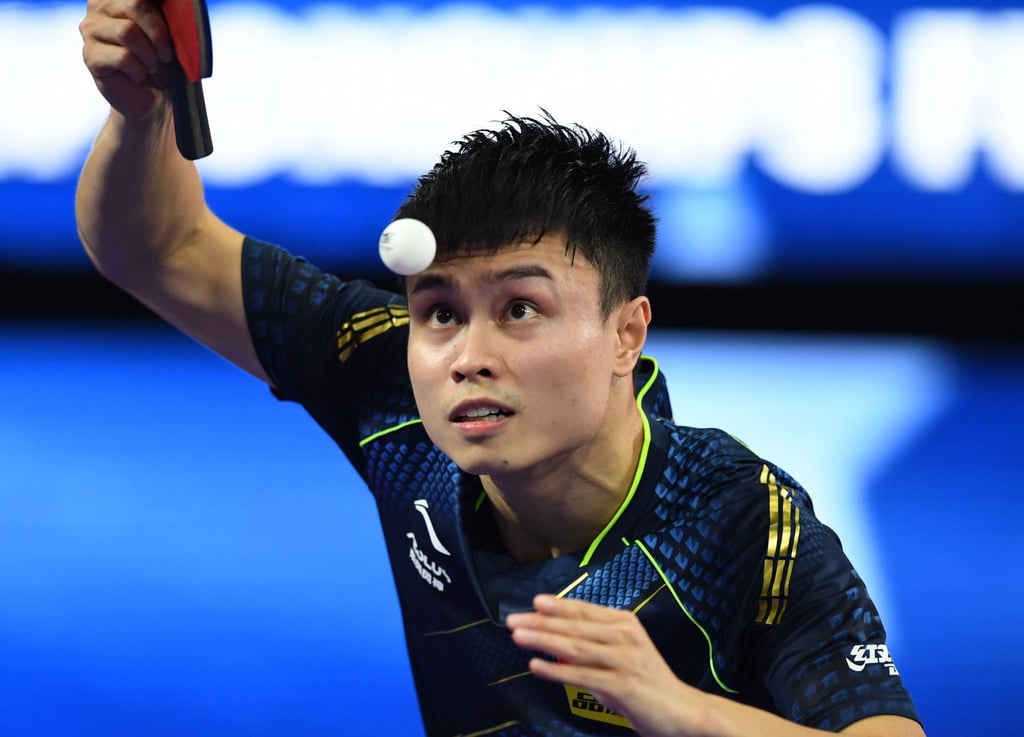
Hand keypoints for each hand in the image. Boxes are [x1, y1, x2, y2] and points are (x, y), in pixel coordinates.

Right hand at [79, 0, 173, 117]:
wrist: (155, 98)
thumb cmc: (163, 61)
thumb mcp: (171, 31)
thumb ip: (170, 12)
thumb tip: (184, 1)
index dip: (160, 3)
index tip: (172, 0)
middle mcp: (99, 5)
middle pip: (136, 4)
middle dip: (159, 33)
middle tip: (165, 55)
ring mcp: (91, 29)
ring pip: (128, 32)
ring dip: (149, 56)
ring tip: (151, 67)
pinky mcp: (90, 56)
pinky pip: (123, 57)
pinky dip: (139, 71)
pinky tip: (137, 76)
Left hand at [507, 594, 702, 736]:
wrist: (681, 710)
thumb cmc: (646, 680)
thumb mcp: (621, 653)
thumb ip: (592, 646)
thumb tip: (555, 644)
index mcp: (624, 623)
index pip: (584, 611)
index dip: (558, 606)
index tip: (534, 602)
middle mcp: (625, 636)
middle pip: (575, 627)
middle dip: (541, 622)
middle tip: (513, 619)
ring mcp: (624, 660)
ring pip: (576, 647)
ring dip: (543, 640)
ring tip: (518, 636)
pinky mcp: (622, 685)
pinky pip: (583, 676)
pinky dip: (557, 671)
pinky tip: (536, 666)